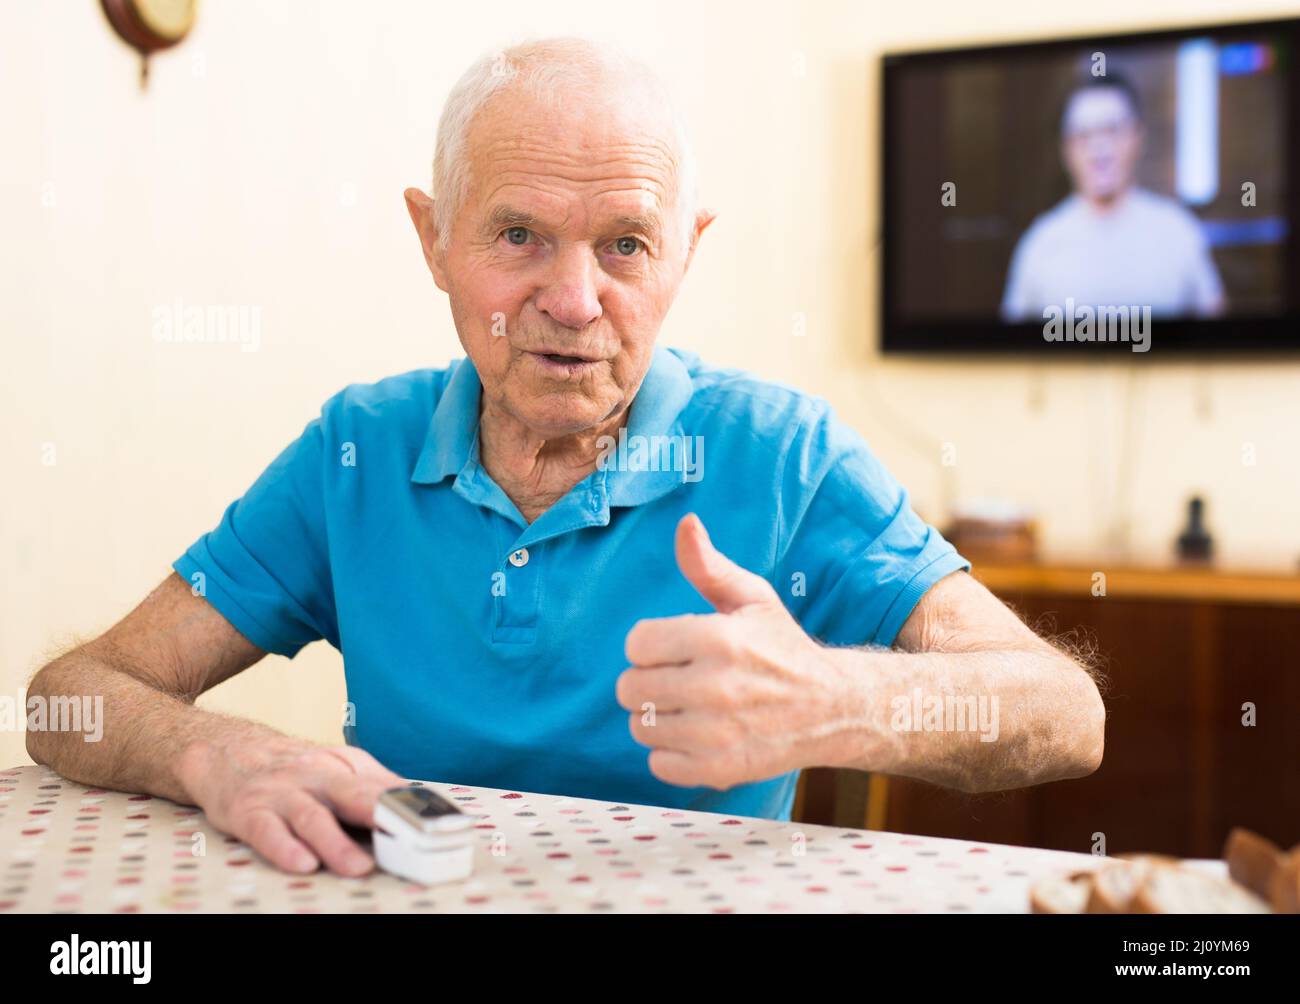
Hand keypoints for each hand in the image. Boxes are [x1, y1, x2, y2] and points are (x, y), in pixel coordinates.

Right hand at [178, 734, 403, 875]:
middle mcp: (314, 778)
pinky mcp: (248, 812)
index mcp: (343, 769)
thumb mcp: (338, 766)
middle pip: (352, 797)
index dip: (407, 808)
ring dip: (336, 844)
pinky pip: (267, 831)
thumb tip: (418, 802)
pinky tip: (302, 864)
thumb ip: (375, 785)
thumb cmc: (293, 768)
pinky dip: (284, 848)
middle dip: (381, 819)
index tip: (434, 828)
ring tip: (359, 867)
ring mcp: (281, 794)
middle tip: (407, 842)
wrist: (227, 751)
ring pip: (312, 817)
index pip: (381, 788)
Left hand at [616, 513, 854, 788]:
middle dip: (648, 679)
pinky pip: (658, 764)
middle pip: (630, 687)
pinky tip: (696, 735)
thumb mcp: (751, 598)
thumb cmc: (782, 647)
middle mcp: (715, 687)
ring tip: (688, 707)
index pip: (636, 643)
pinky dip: (671, 753)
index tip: (673, 646)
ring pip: (640, 726)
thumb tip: (685, 524)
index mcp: (718, 638)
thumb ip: (709, 566)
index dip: (650, 643)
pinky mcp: (719, 769)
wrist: (832, 708)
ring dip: (657, 717)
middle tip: (678, 677)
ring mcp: (716, 733)